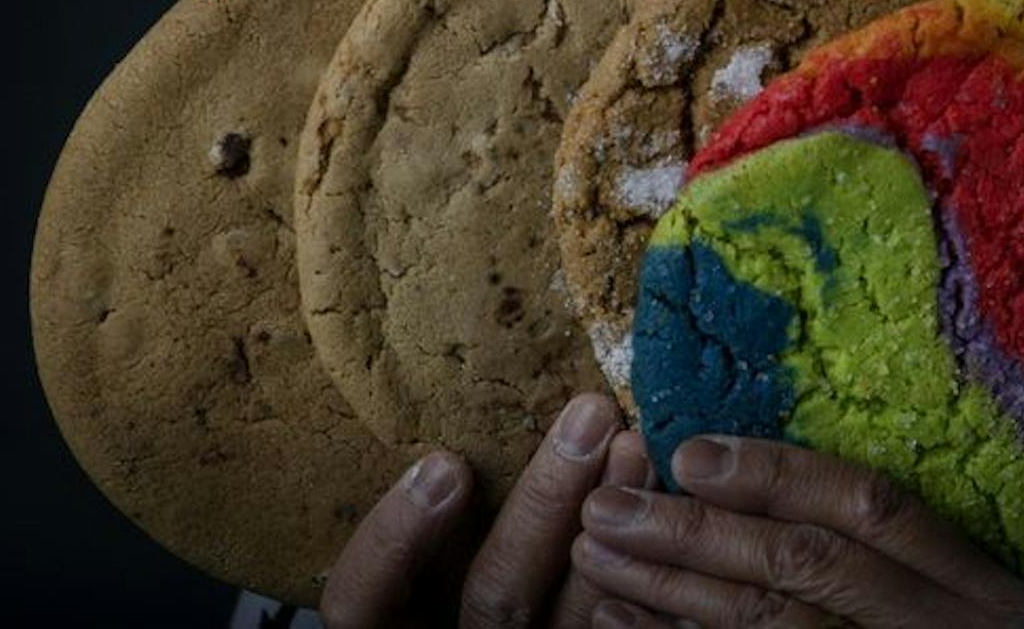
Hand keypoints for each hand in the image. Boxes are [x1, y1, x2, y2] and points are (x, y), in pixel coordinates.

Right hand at [320, 391, 662, 627]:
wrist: (513, 623)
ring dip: (608, 527)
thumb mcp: (409, 570)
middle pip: (495, 597)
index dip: (393, 540)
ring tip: (636, 446)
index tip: (444, 463)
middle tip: (589, 414)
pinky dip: (643, 576)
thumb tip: (445, 437)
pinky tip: (660, 511)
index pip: (363, 604)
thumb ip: (411, 530)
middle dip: (544, 503)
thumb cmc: (437, 587)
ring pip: (566, 619)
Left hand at [567, 435, 1023, 627]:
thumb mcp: (952, 598)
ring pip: (768, 626)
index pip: (870, 507)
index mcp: (975, 586)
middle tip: (609, 504)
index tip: (689, 451)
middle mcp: (939, 628)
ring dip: (669, 589)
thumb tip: (736, 467)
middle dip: (698, 531)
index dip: (777, 474)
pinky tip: (620, 621)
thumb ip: (876, 545)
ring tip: (599, 550)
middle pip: (805, 565)